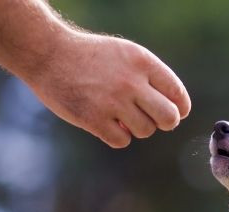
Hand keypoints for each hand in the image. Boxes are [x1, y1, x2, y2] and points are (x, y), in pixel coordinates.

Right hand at [25, 31, 190, 147]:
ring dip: (137, 128)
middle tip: (153, 119)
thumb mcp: (126, 54)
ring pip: (146, 131)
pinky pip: (122, 141)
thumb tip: (176, 109)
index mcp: (142, 62)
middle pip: (169, 118)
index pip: (177, 94)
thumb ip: (151, 77)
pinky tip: (108, 124)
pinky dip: (118, 136)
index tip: (175, 112)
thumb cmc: (91, 56)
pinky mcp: (93, 119)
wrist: (48, 55)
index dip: (180, 108)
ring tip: (121, 115)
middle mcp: (130, 82)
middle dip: (165, 122)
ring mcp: (112, 102)